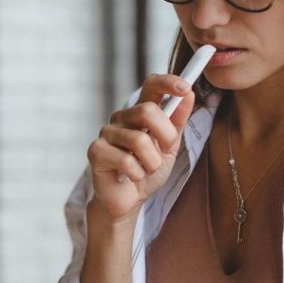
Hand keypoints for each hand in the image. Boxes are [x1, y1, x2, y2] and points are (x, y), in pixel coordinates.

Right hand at [86, 74, 195, 221]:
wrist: (129, 199)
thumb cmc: (147, 170)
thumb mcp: (170, 146)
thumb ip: (177, 122)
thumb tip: (188, 94)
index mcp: (140, 112)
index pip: (151, 85)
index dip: (168, 82)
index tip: (185, 88)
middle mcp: (122, 117)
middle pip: (147, 110)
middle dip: (165, 135)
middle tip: (164, 150)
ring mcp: (107, 132)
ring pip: (139, 140)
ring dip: (152, 163)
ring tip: (146, 169)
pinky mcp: (96, 151)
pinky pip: (126, 160)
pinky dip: (137, 174)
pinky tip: (131, 177)